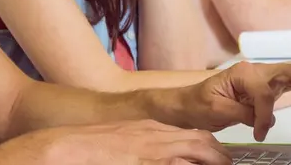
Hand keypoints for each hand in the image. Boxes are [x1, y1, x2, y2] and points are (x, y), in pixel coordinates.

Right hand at [42, 120, 230, 164]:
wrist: (63, 150)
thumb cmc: (88, 146)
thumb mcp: (123, 138)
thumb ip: (144, 145)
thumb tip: (154, 154)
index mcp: (151, 130)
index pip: (193, 136)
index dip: (211, 149)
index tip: (220, 158)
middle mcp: (156, 140)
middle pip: (201, 144)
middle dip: (219, 157)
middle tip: (227, 164)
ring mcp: (151, 156)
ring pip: (192, 156)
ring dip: (208, 162)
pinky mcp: (144, 164)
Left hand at [181, 61, 290, 141]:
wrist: (188, 102)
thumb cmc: (198, 103)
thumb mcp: (215, 109)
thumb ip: (241, 112)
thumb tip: (262, 119)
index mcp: (243, 72)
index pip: (264, 92)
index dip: (265, 114)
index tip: (260, 132)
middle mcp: (256, 70)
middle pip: (290, 72)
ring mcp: (264, 77)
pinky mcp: (268, 86)